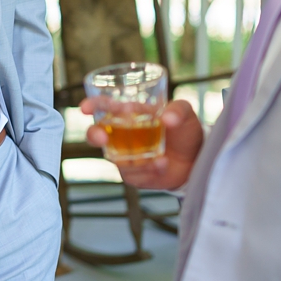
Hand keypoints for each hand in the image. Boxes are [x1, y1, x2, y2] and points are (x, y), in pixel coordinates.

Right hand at [80, 97, 204, 189]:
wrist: (196, 158)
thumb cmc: (184, 130)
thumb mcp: (185, 113)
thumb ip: (178, 110)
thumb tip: (167, 118)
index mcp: (129, 114)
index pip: (104, 106)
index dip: (92, 105)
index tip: (85, 107)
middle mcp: (121, 135)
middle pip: (96, 134)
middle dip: (95, 134)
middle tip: (102, 137)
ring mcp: (125, 156)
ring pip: (114, 158)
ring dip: (132, 158)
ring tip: (159, 157)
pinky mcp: (133, 175)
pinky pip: (133, 174)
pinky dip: (149, 169)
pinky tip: (163, 164)